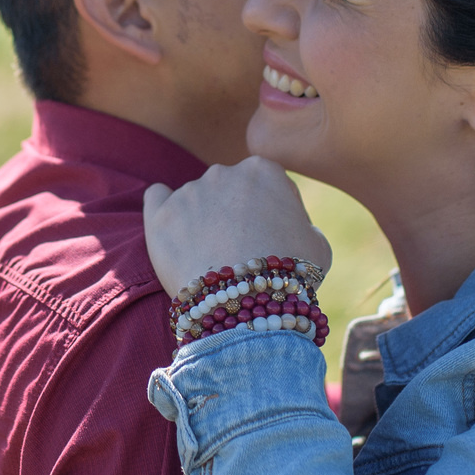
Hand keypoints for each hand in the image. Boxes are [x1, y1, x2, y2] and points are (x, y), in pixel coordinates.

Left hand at [143, 157, 332, 296]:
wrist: (246, 303)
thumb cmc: (289, 275)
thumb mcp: (318, 245)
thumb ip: (303, 224)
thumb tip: (294, 228)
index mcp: (264, 171)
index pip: (270, 186)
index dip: (275, 215)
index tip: (274, 242)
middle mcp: (224, 172)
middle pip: (231, 192)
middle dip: (236, 216)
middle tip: (241, 254)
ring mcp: (189, 191)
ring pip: (197, 201)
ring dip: (204, 221)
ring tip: (212, 260)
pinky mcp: (160, 215)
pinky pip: (157, 198)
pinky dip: (163, 209)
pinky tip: (171, 226)